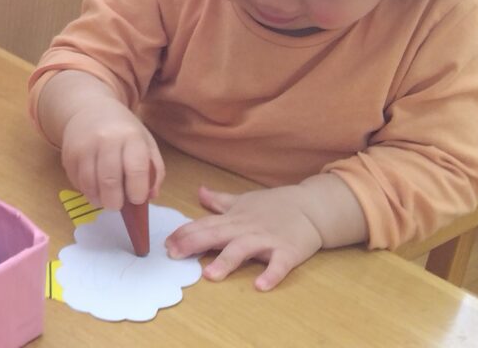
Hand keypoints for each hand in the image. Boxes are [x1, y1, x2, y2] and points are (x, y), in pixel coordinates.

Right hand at [60, 97, 163, 210]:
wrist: (90, 109)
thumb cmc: (123, 129)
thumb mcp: (146, 141)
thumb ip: (154, 169)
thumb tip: (150, 195)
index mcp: (130, 136)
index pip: (136, 169)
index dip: (137, 190)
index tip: (137, 199)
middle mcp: (106, 139)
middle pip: (109, 181)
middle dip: (115, 202)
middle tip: (118, 205)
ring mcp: (84, 146)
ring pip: (89, 185)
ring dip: (98, 199)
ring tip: (105, 199)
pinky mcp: (68, 154)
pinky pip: (77, 182)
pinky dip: (86, 191)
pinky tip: (93, 187)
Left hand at [165, 184, 323, 290]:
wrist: (311, 207)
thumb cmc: (275, 206)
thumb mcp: (244, 201)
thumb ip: (220, 201)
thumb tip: (199, 191)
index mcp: (234, 219)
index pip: (205, 224)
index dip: (185, 232)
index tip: (166, 242)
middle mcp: (247, 228)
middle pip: (217, 235)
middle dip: (194, 243)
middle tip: (174, 254)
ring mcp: (267, 240)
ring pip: (243, 249)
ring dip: (226, 261)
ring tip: (209, 274)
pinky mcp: (288, 251)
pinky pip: (279, 265)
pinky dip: (271, 274)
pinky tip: (260, 285)